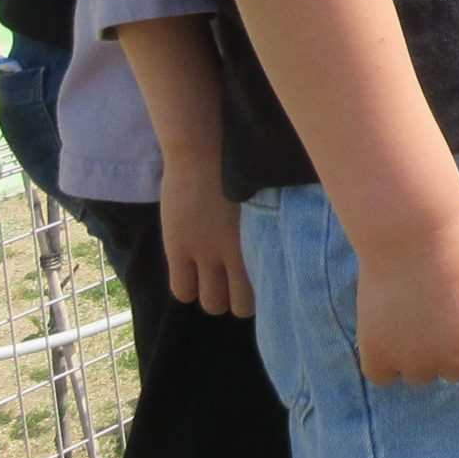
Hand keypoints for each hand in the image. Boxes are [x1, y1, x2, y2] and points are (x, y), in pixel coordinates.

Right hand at [159, 148, 254, 317]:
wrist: (204, 151)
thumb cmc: (238, 171)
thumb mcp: (264, 203)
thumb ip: (268, 230)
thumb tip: (279, 248)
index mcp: (263, 239)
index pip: (270, 289)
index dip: (263, 293)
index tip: (260, 287)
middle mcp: (237, 251)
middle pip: (243, 306)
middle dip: (238, 300)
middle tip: (232, 285)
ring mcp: (206, 252)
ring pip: (211, 303)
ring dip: (211, 296)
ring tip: (210, 279)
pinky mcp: (179, 248)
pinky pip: (182, 291)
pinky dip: (186, 288)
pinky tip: (189, 271)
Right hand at [355, 210, 458, 399]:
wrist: (412, 227)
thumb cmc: (457, 240)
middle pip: (458, 372)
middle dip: (449, 348)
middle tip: (436, 307)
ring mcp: (420, 362)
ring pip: (419, 373)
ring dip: (414, 351)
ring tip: (407, 308)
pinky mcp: (381, 357)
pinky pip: (383, 373)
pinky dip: (382, 355)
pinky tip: (383, 324)